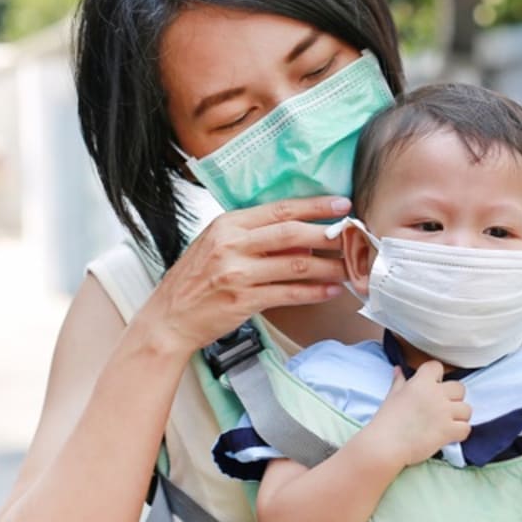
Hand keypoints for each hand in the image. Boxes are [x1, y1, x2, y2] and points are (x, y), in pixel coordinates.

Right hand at [139, 195, 352, 355]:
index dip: (314, 206)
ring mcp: (238, 274)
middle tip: (353, 236)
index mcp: (227, 225)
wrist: (169, 317)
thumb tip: (301, 238)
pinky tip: (330, 291)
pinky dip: (314, 292)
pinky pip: (289, 294)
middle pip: (292, 234)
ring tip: (349, 268)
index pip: (279, 209)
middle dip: (328, 234)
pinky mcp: (244, 301)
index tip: (341, 203)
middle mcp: (232, 245)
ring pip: (296, 265)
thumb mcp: (217, 245)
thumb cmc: (195, 279)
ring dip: (328, 267)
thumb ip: (254, 237)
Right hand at [366, 361, 471, 467]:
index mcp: (421, 382)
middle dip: (454, 397)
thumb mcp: (392, 396)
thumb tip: (398, 369)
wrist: (385, 445)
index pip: (438, 367)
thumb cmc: (386, 420)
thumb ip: (400, 381)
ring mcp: (444, 412)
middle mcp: (436, 394)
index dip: (437, 376)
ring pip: (467, 409)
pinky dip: (460, 432)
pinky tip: (449, 435)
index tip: (432, 386)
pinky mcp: (448, 430)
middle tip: (442, 408)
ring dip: (459, 416)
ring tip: (448, 423)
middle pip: (459, 388)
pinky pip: (466, 428)